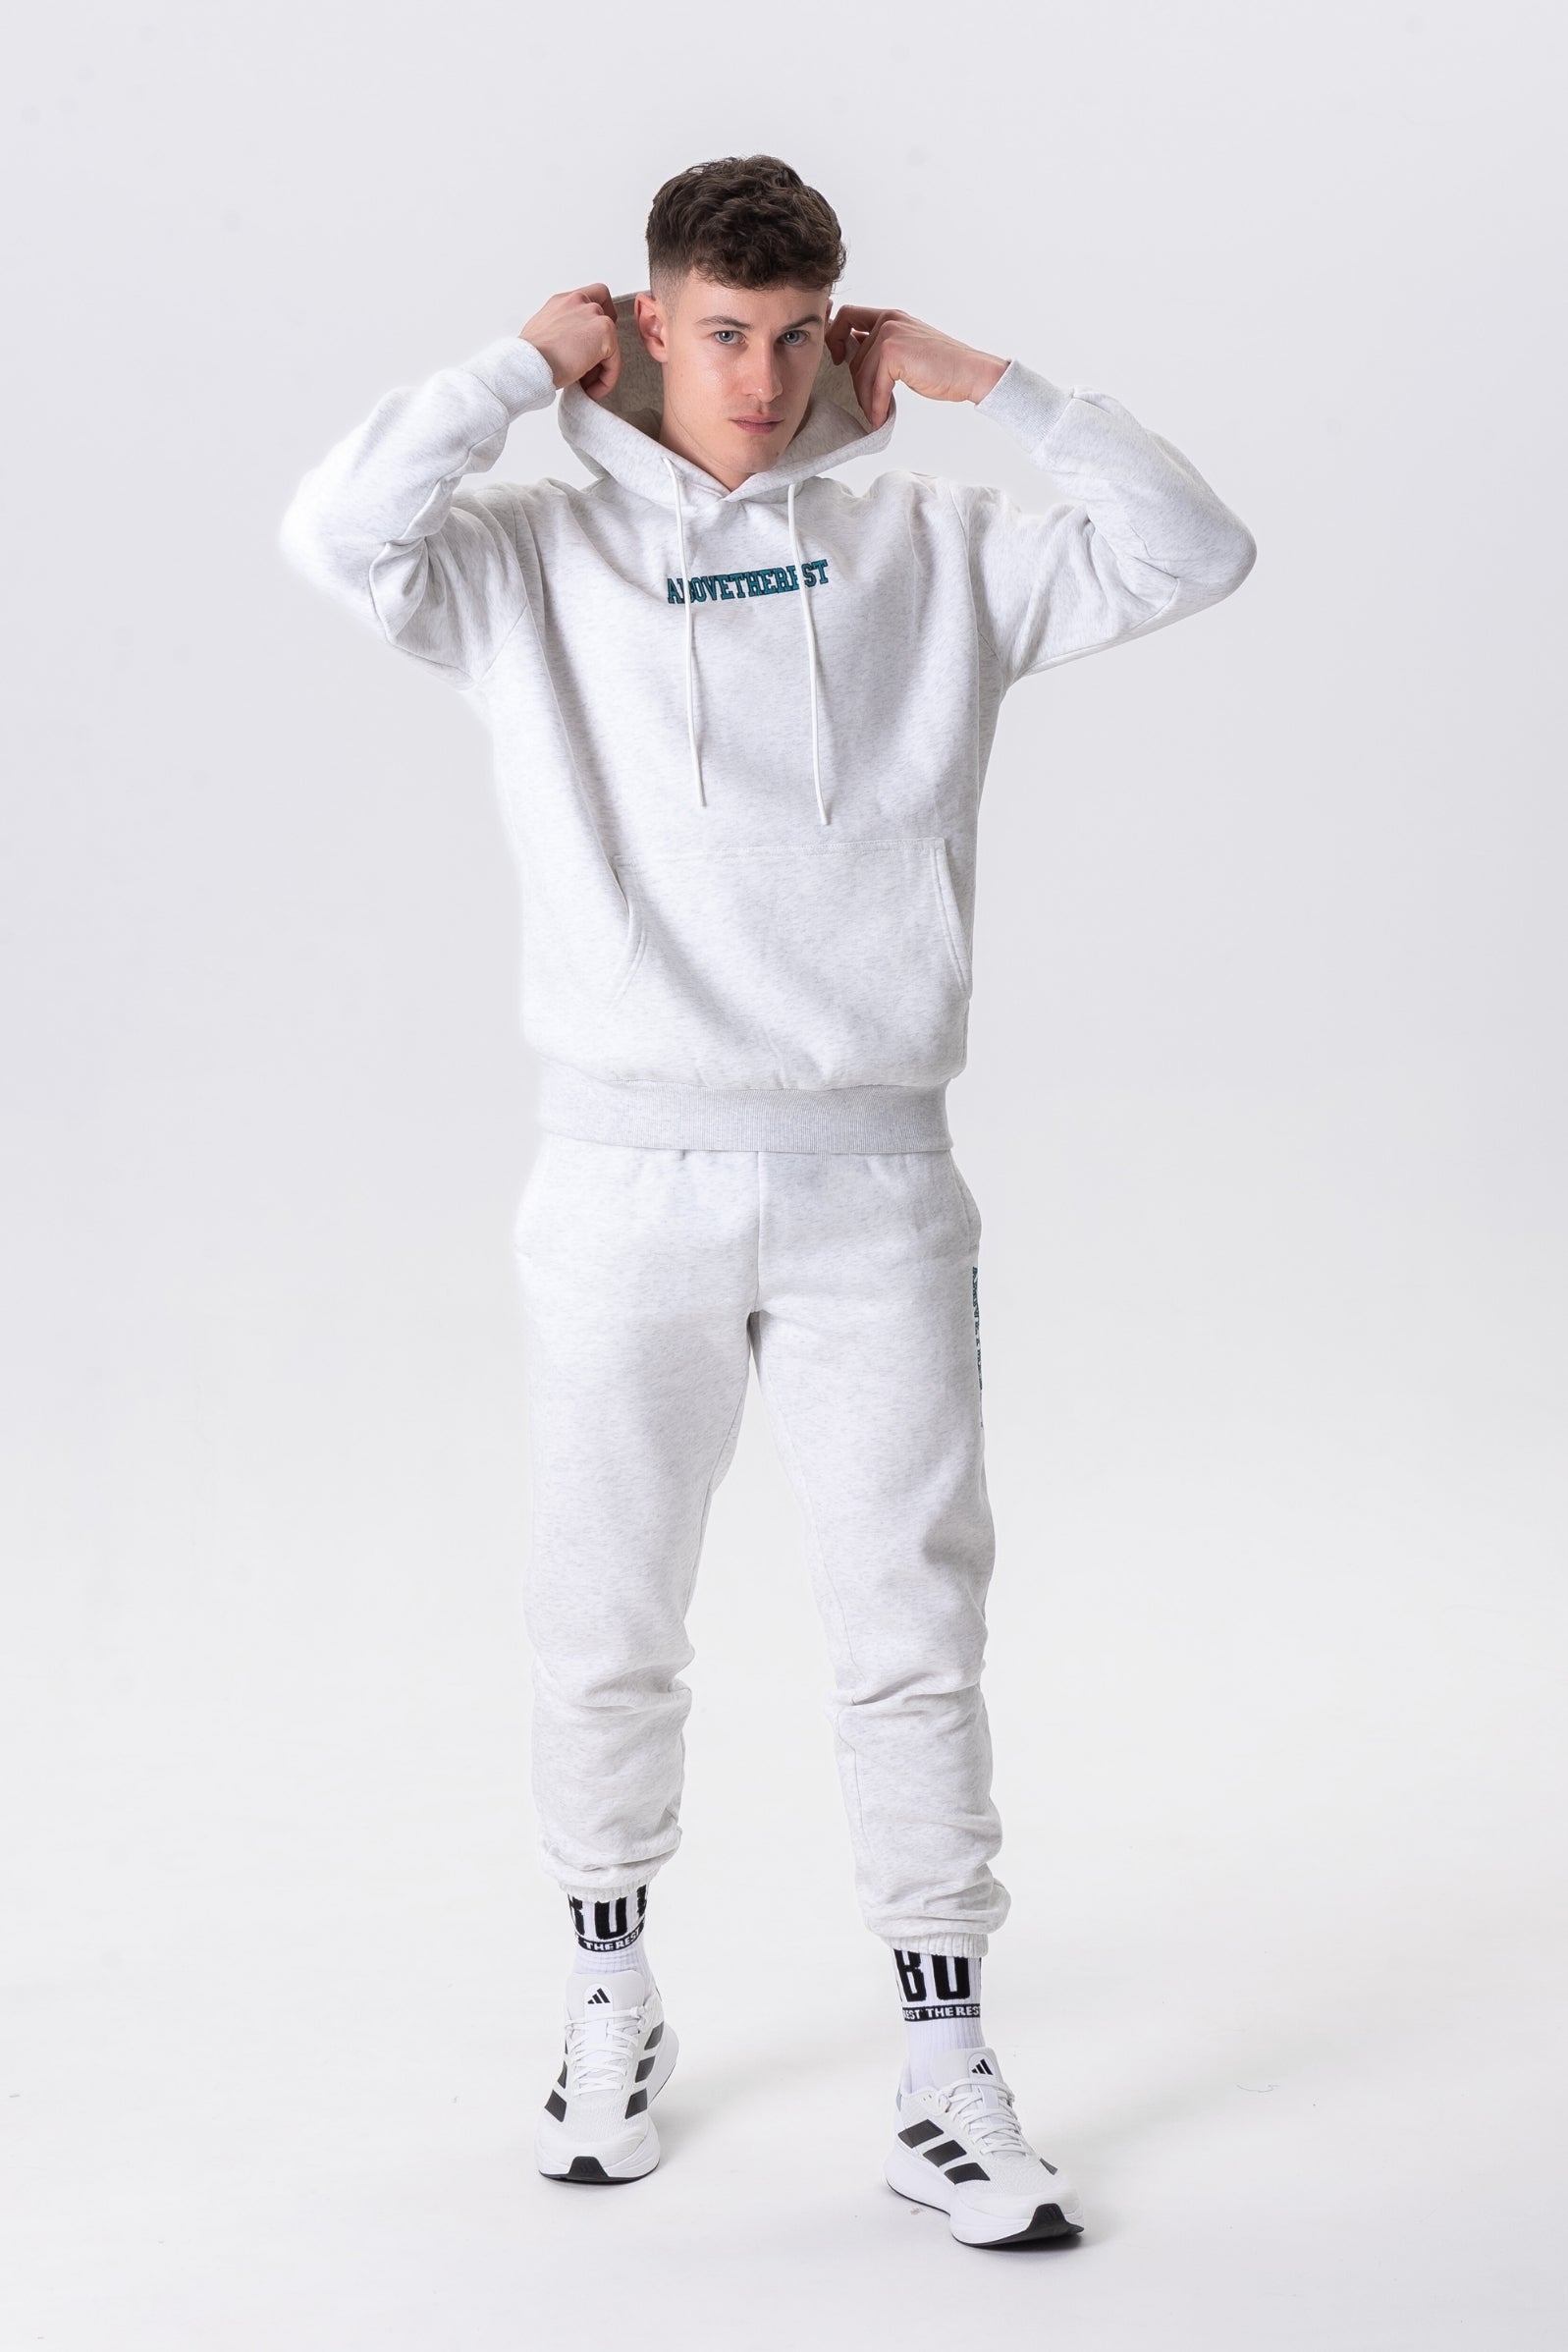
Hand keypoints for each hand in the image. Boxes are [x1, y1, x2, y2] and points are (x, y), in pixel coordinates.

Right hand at [519, 284, 620, 399]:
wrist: (527, 364)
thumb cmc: (528, 356)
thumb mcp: (542, 333)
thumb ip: (561, 332)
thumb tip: (570, 349)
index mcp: (562, 301)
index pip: (592, 296)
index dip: (599, 317)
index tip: (593, 339)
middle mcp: (578, 301)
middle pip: (607, 316)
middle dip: (602, 342)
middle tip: (592, 366)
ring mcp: (593, 314)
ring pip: (611, 342)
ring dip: (602, 365)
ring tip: (586, 384)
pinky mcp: (604, 332)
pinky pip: (614, 361)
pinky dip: (607, 379)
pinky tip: (591, 390)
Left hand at [824, 306, 1007, 426]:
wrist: (970, 371)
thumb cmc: (944, 365)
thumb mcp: (908, 348)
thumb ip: (883, 348)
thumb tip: (856, 359)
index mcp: (890, 317)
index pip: (847, 316)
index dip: (834, 336)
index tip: (837, 358)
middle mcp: (888, 321)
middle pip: (853, 356)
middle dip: (858, 384)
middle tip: (870, 403)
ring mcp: (890, 334)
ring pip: (860, 374)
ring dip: (867, 400)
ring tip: (877, 414)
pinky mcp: (893, 353)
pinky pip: (873, 386)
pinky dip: (876, 406)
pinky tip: (881, 417)